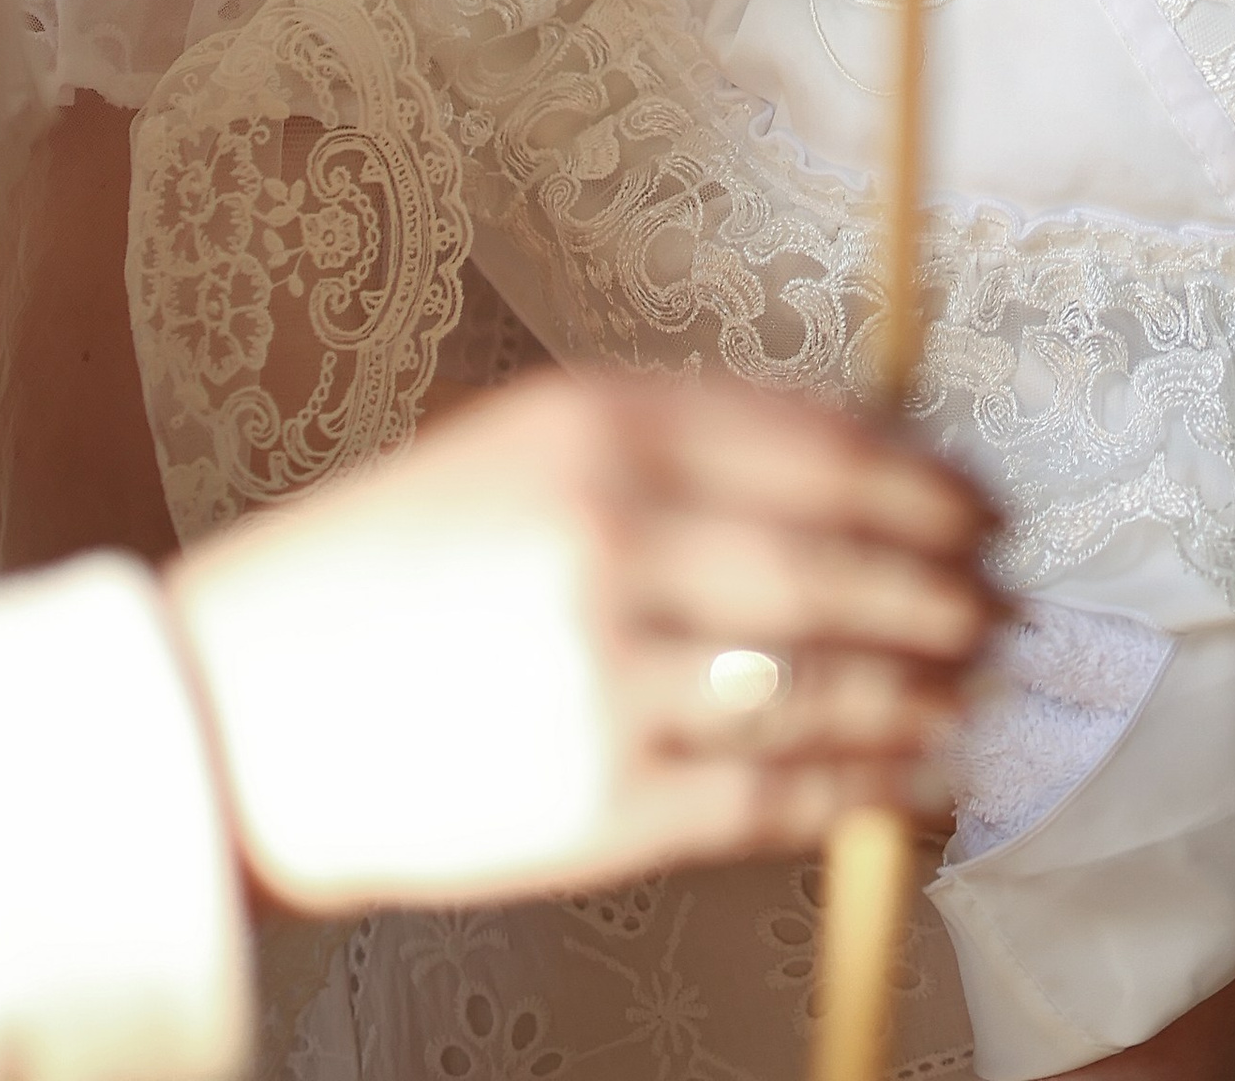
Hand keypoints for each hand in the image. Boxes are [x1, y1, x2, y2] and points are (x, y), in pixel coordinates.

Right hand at [166, 367, 998, 913]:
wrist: (236, 714)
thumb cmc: (383, 570)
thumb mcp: (514, 443)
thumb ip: (670, 442)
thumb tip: (851, 473)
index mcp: (594, 426)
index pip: (817, 444)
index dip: (921, 482)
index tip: (978, 505)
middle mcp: (610, 539)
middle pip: (840, 565)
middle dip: (941, 589)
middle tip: (998, 604)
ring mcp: (606, 678)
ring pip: (823, 683)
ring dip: (919, 689)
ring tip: (967, 687)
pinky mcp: (598, 807)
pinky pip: (773, 796)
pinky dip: (861, 787)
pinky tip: (907, 776)